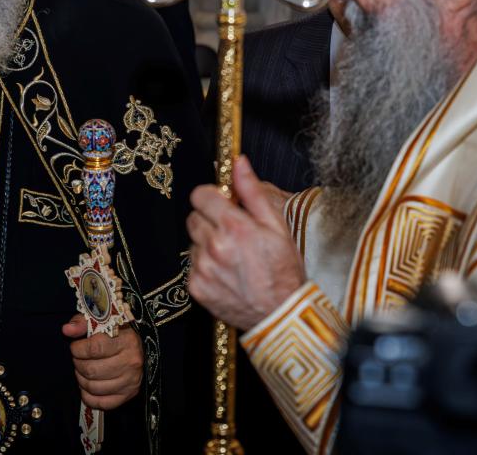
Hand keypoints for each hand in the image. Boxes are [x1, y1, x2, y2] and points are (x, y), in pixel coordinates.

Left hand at [61, 314, 142, 409]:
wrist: (137, 347)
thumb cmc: (116, 332)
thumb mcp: (100, 321)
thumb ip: (82, 323)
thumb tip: (67, 330)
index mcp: (126, 340)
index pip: (94, 349)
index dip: (78, 349)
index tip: (75, 347)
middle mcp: (131, 361)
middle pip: (92, 370)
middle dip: (78, 364)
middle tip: (78, 359)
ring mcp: (131, 380)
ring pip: (94, 387)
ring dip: (81, 379)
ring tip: (82, 371)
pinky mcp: (129, 394)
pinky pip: (102, 403)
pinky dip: (89, 397)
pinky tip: (87, 386)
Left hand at [187, 155, 305, 331]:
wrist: (280, 314)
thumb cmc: (283, 270)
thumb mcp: (277, 225)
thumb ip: (252, 191)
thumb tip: (238, 163)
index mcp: (233, 227)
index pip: (200, 195)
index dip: (212, 198)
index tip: (222, 204)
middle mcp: (213, 246)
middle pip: (194, 217)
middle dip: (210, 220)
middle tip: (232, 234)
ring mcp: (202, 268)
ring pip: (193, 242)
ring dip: (207, 244)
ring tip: (232, 257)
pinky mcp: (195, 287)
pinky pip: (192, 265)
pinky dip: (205, 266)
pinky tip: (226, 273)